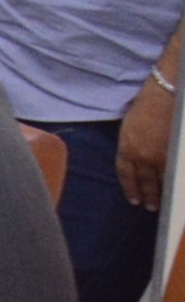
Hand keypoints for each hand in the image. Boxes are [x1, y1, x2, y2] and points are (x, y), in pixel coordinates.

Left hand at [122, 73, 172, 209]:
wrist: (167, 93)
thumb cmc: (148, 104)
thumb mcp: (130, 126)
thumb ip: (132, 145)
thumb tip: (138, 158)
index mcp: (127, 146)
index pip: (125, 173)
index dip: (129, 188)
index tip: (134, 199)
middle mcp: (143, 155)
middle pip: (144, 181)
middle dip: (147, 195)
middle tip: (150, 207)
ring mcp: (162, 156)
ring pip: (162, 180)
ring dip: (162, 193)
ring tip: (163, 204)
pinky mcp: (176, 154)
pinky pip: (174, 173)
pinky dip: (175, 182)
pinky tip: (176, 188)